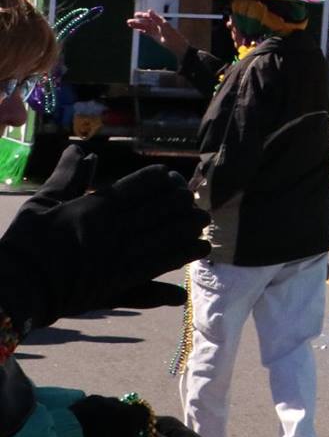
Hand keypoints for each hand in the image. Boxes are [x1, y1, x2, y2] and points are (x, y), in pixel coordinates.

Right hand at [0, 160, 207, 329]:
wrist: (15, 286)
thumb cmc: (26, 241)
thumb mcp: (45, 202)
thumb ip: (69, 176)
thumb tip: (81, 150)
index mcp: (98, 205)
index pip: (144, 184)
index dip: (163, 179)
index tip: (173, 178)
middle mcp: (115, 227)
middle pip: (163, 207)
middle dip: (182, 202)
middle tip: (192, 200)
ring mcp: (120, 254)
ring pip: (169, 234)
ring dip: (190, 227)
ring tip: (202, 223)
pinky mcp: (121, 281)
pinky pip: (161, 264)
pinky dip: (182, 255)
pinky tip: (199, 249)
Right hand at [126, 10, 188, 57]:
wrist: (176, 44)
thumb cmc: (172, 34)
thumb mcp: (164, 26)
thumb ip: (156, 18)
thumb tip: (149, 10)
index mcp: (159, 20)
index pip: (149, 16)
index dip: (142, 15)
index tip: (135, 15)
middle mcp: (157, 24)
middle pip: (145, 22)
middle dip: (137, 21)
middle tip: (128, 21)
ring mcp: (156, 30)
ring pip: (144, 27)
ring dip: (137, 26)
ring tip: (129, 25)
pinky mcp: (155, 35)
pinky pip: (147, 32)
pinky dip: (142, 31)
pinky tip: (137, 30)